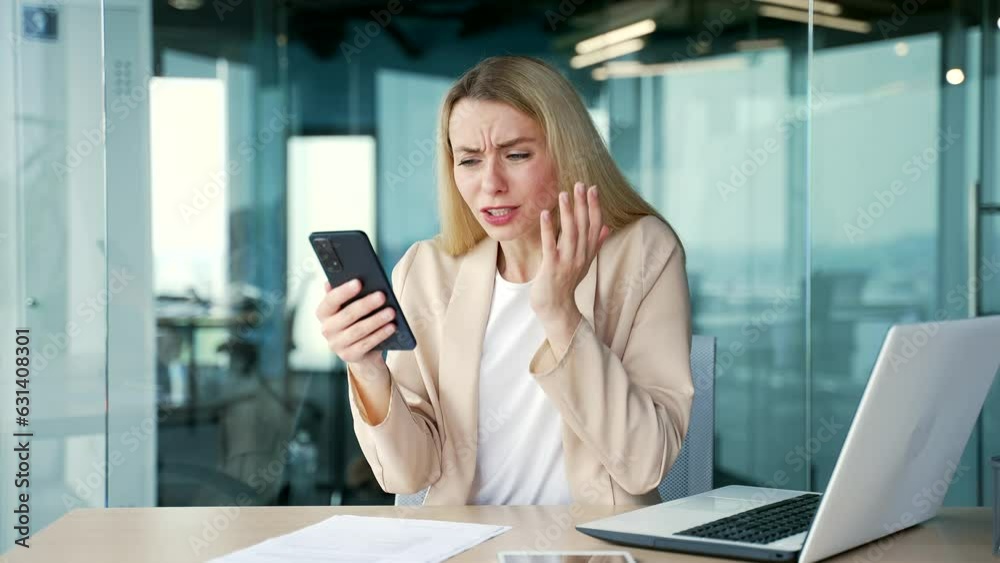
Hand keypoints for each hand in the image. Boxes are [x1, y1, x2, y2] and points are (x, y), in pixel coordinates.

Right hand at [315, 279, 395, 367]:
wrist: (361, 351)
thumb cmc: (356, 321)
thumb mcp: (349, 307)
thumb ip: (348, 294)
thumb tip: (349, 278)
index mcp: (323, 312)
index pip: (330, 300)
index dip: (344, 291)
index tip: (358, 282)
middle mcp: (326, 329)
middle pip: (347, 315)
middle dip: (366, 304)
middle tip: (382, 296)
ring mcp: (336, 344)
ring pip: (358, 330)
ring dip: (376, 320)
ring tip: (391, 312)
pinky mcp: (349, 355)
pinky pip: (366, 344)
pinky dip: (380, 335)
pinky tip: (391, 327)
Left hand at [530, 181, 609, 320]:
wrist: (556, 308)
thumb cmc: (567, 283)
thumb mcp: (584, 263)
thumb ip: (596, 244)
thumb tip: (608, 227)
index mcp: (588, 253)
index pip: (595, 225)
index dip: (594, 207)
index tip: (593, 188)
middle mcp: (580, 256)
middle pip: (584, 226)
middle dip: (582, 204)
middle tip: (580, 185)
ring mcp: (567, 262)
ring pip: (570, 233)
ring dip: (568, 213)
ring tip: (563, 194)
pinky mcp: (552, 268)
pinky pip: (550, 245)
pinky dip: (548, 229)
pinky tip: (545, 214)